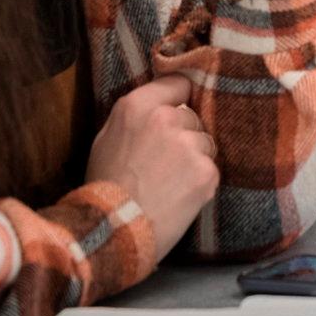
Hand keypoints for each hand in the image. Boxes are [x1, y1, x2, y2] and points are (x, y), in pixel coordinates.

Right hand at [87, 76, 219, 259]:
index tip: (178, 110)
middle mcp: (166, 119)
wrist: (113, 232)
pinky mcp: (205, 171)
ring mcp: (188, 144)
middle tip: (164, 163)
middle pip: (193, 117)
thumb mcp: (106, 140)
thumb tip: (160, 105)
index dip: (180, 99)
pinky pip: (211, 169)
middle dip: (185, 136)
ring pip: (205, 143)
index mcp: (137, 106)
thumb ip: (135, 117)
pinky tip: (179, 196)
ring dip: (195, 159)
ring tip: (170, 183)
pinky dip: (200, 182)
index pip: (177, 83)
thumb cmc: (104, 189)